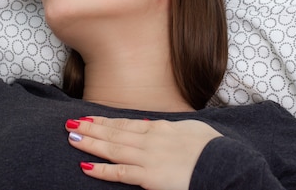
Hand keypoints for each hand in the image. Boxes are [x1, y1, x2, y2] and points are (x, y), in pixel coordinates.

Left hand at [65, 116, 222, 189]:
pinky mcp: (150, 177)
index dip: (104, 121)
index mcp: (159, 128)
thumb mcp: (189, 129)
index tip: (88, 118)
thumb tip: (148, 124)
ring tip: (73, 138)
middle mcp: (149, 140)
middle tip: (70, 124)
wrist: (225, 164)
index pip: (124, 124)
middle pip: (114, 133)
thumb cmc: (211, 148)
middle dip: (91, 129)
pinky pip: (121, 173)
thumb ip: (166, 127)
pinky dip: (102, 170)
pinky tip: (86, 167)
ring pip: (113, 149)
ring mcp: (148, 158)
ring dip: (91, 144)